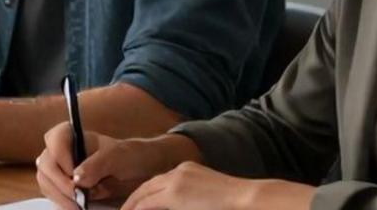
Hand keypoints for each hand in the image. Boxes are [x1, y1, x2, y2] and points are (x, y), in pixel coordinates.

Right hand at [36, 123, 195, 209]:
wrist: (138, 169)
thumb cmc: (128, 155)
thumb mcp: (116, 157)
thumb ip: (96, 165)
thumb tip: (76, 178)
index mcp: (72, 133)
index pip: (54, 140)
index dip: (61, 159)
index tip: (75, 177)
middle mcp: (61, 149)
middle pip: (45, 164)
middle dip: (59, 184)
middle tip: (77, 200)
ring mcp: (59, 167)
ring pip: (45, 181)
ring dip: (59, 197)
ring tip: (78, 207)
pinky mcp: (62, 184)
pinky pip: (52, 193)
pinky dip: (61, 202)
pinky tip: (75, 208)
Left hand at [120, 163, 314, 209]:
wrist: (244, 197)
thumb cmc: (231, 201)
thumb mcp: (207, 195)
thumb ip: (191, 197)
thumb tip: (184, 204)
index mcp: (187, 170)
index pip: (159, 181)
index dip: (145, 193)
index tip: (136, 204)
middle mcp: (179, 171)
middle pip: (148, 185)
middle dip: (134, 198)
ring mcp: (176, 180)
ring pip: (145, 192)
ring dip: (133, 204)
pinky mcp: (175, 193)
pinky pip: (150, 201)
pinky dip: (138, 207)